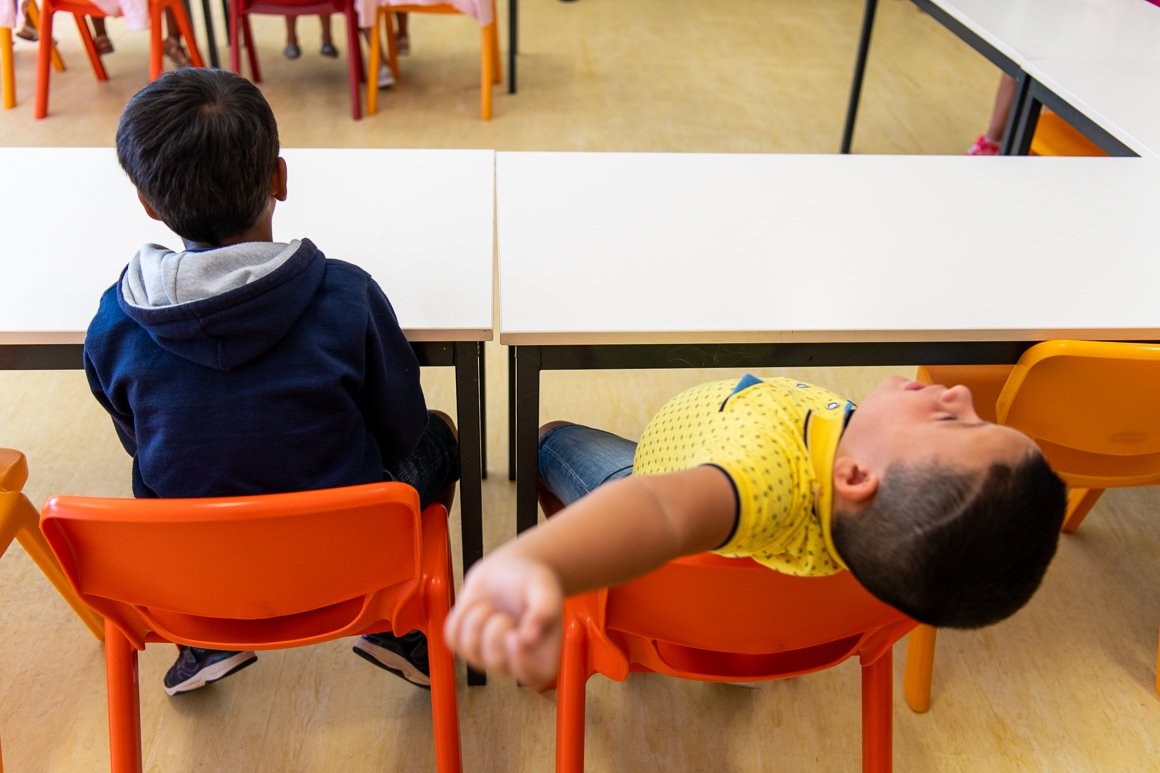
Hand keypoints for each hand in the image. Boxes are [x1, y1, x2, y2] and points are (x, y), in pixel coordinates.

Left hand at [444, 553, 563, 688]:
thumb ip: (544, 610)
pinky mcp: (465, 645)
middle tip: (503, 614)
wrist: (507, 569)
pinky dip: (461, 616)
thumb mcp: (545, 589)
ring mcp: (487, 656)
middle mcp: (514, 661)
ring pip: (470, 649)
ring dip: (477, 619)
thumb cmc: (531, 583)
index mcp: (542, 654)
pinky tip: (476, 607)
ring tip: (491, 606)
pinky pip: (452, 638)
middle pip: (495, 661)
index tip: (514, 636)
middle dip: (495, 630)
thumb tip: (530, 637)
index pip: (533, 675)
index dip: (521, 661)